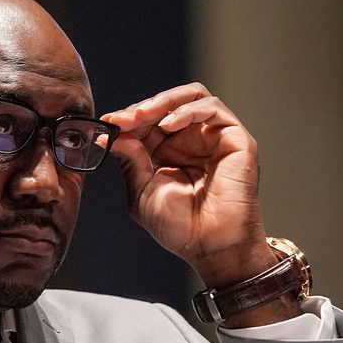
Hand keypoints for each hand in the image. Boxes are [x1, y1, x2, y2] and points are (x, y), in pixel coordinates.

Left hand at [102, 83, 276, 289]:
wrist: (209, 246)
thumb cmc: (179, 227)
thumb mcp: (142, 191)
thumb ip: (129, 160)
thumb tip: (112, 134)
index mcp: (169, 153)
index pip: (148, 122)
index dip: (127, 119)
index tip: (108, 123)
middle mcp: (192, 140)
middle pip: (167, 104)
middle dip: (141, 109)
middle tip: (122, 119)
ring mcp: (213, 137)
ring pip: (191, 96)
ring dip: (163, 102)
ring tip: (142, 116)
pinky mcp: (234, 138)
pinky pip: (212, 107)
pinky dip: (187, 110)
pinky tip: (168, 125)